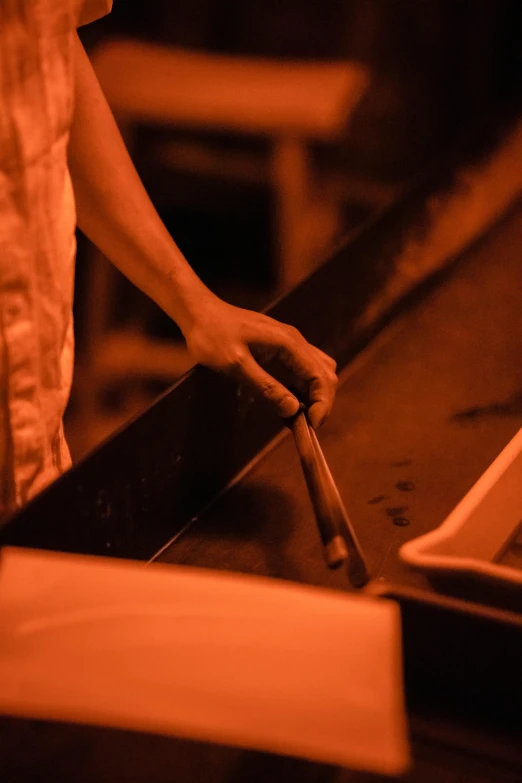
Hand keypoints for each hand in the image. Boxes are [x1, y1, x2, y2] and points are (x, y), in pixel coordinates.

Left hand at [183, 297, 336, 427]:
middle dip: (320, 402)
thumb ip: (266, 387)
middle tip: (304, 425)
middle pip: (325, 374)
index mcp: (288, 343)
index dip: (322, 404)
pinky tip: (286, 398)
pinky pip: (303, 367)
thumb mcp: (235, 365)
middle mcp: (295, 340)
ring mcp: (289, 342)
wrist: (199, 313)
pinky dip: (302, 386)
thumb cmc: (212, 336)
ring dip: (313, 394)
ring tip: (295, 415)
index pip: (321, 377)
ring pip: (317, 370)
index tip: (311, 426)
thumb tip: (292, 410)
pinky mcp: (280, 346)